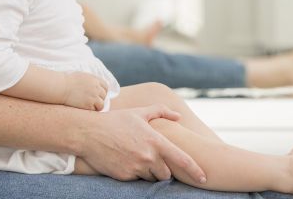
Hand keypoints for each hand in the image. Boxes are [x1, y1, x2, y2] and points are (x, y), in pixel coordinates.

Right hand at [62, 71, 107, 110]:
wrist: (61, 87)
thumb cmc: (67, 81)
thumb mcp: (81, 76)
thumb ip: (90, 81)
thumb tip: (94, 86)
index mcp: (94, 79)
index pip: (105, 86)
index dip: (102, 91)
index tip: (98, 94)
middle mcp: (96, 87)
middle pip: (104, 95)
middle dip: (99, 98)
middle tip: (91, 101)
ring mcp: (93, 96)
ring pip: (101, 104)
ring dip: (96, 106)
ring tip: (89, 106)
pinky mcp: (88, 104)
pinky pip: (94, 110)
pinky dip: (91, 110)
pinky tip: (84, 108)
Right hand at [77, 104, 205, 182]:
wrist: (88, 133)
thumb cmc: (115, 121)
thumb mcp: (138, 112)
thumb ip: (161, 111)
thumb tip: (178, 116)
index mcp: (155, 141)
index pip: (182, 160)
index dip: (195, 170)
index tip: (204, 178)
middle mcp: (148, 156)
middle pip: (166, 173)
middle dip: (163, 169)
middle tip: (152, 159)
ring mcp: (136, 168)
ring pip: (151, 178)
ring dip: (148, 172)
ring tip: (136, 158)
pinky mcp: (124, 176)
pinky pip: (136, 179)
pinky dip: (134, 173)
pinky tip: (125, 161)